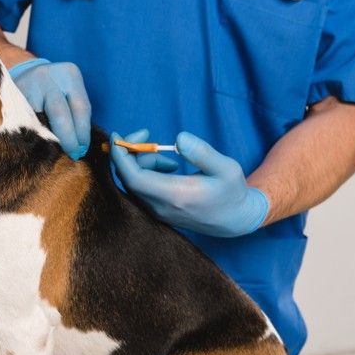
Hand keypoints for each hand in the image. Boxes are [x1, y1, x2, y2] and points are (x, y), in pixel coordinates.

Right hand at [9, 58, 91, 159]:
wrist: (26, 76)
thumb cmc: (55, 92)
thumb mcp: (69, 94)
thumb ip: (75, 115)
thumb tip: (79, 148)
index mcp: (69, 74)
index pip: (81, 107)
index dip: (83, 133)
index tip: (81, 150)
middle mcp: (47, 76)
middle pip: (60, 114)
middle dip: (67, 140)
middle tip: (70, 156)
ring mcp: (26, 85)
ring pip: (39, 120)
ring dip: (47, 141)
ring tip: (52, 155)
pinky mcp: (10, 97)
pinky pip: (22, 122)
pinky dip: (30, 136)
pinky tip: (34, 145)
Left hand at [109, 130, 269, 237]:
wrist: (235, 220)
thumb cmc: (232, 192)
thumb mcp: (227, 168)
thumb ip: (202, 152)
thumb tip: (179, 138)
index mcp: (176, 195)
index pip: (134, 178)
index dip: (121, 156)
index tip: (118, 135)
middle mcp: (161, 207)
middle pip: (128, 178)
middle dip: (130, 153)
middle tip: (145, 135)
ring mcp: (158, 212)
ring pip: (134, 183)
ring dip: (143, 162)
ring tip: (170, 158)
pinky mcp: (158, 212)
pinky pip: (141, 190)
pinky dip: (147, 172)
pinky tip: (169, 168)